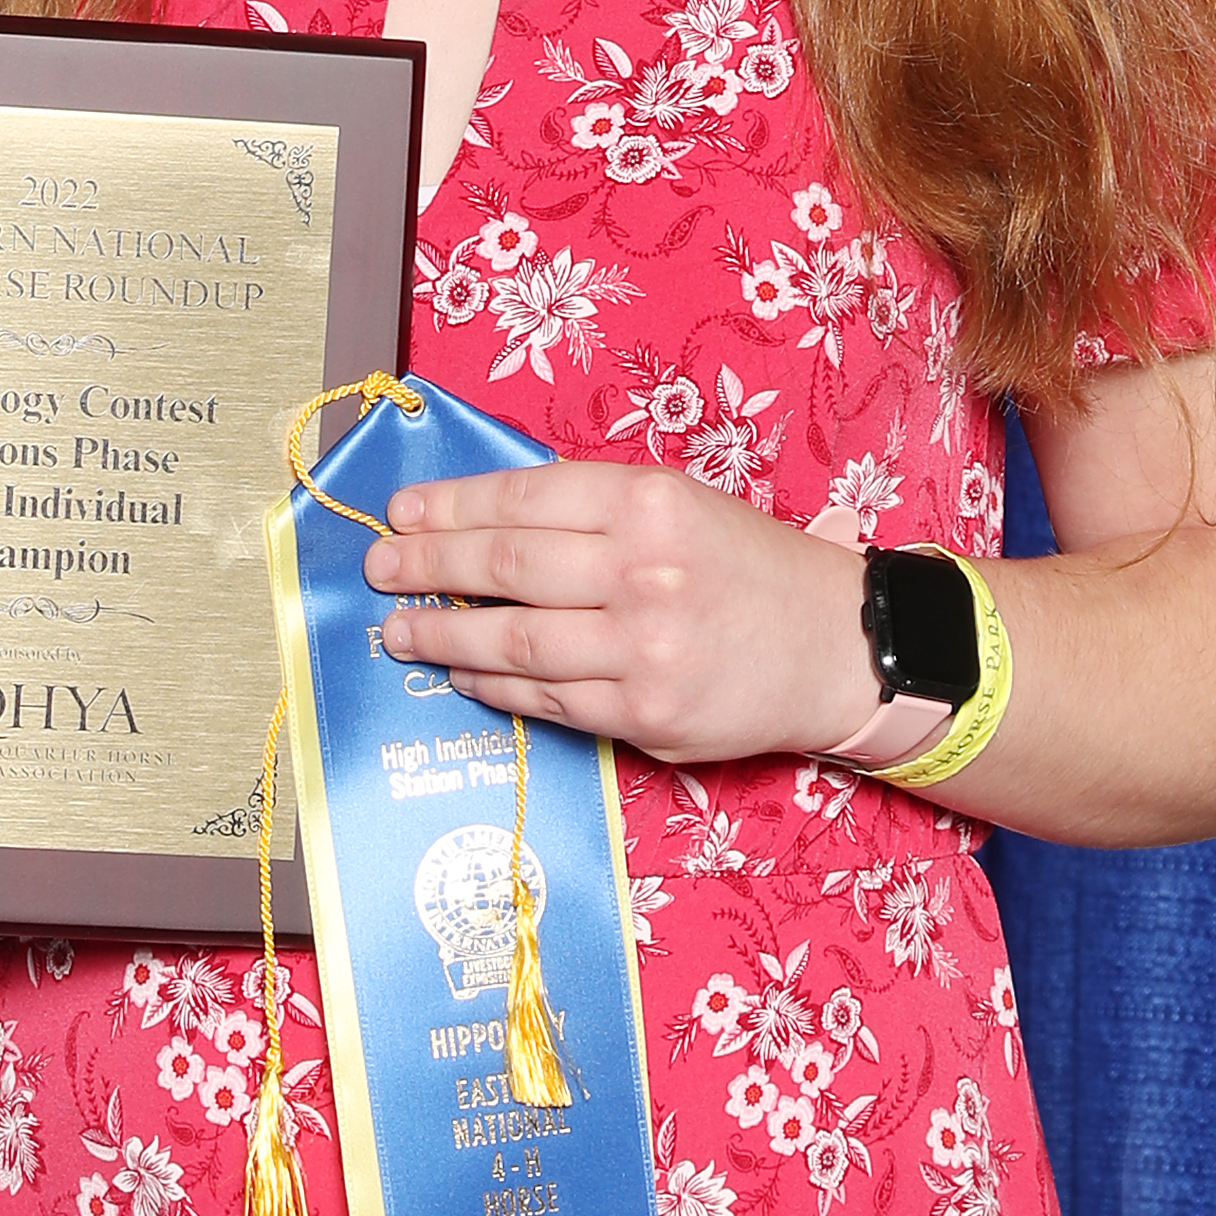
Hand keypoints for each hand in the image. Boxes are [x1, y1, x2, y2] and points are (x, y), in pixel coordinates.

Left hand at [362, 458, 880, 765]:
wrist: (835, 646)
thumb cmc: (749, 568)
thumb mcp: (681, 506)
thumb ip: (592, 510)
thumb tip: (482, 522)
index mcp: (650, 503)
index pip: (523, 498)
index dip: (449, 506)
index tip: (400, 512)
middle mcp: (643, 571)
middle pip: (504, 565)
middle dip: (427, 566)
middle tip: (380, 568)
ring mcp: (642, 649)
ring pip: (513, 641)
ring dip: (442, 633)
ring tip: (400, 629)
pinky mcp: (644, 716)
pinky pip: (545, 700)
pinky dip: (493, 685)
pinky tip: (462, 671)